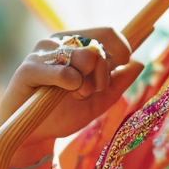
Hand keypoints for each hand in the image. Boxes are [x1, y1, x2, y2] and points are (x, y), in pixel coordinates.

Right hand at [0, 27, 144, 147]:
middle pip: (100, 47)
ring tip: (74, 95)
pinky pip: (64, 72)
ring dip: (87, 85)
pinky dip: (70, 85)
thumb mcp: (97, 101)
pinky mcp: (29, 67)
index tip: (113, 75)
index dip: (121, 52)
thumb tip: (139, 63)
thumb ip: (118, 83)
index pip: (108, 33)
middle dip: (103, 77)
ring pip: (85, 57)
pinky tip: (61, 95)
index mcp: (76, 44)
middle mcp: (60, 42)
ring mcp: (43, 52)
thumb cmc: (62, 114)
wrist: (32, 134)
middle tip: (88, 93)